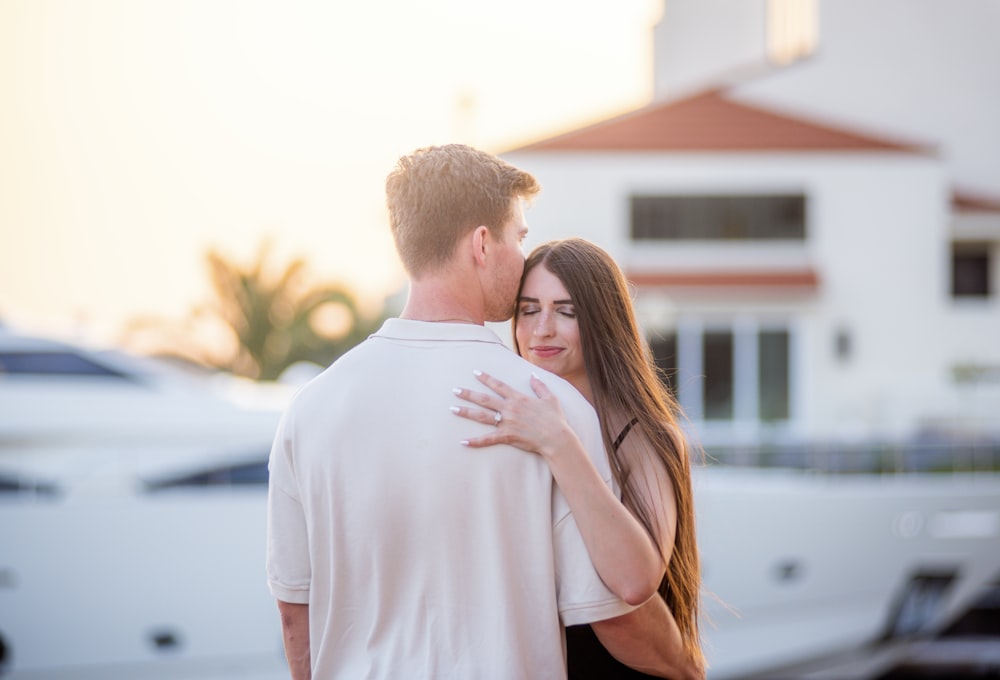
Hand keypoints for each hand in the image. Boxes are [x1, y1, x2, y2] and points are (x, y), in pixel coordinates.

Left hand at [451, 371, 576, 458]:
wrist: (556, 438)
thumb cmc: (555, 419)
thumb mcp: (550, 398)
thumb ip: (540, 386)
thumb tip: (533, 375)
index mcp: (518, 398)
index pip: (498, 385)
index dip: (486, 378)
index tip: (475, 372)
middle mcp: (509, 408)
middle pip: (484, 399)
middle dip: (468, 394)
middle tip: (455, 390)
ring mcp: (507, 422)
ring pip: (481, 416)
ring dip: (466, 412)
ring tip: (452, 409)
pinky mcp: (507, 436)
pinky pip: (487, 439)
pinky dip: (475, 441)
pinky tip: (463, 442)